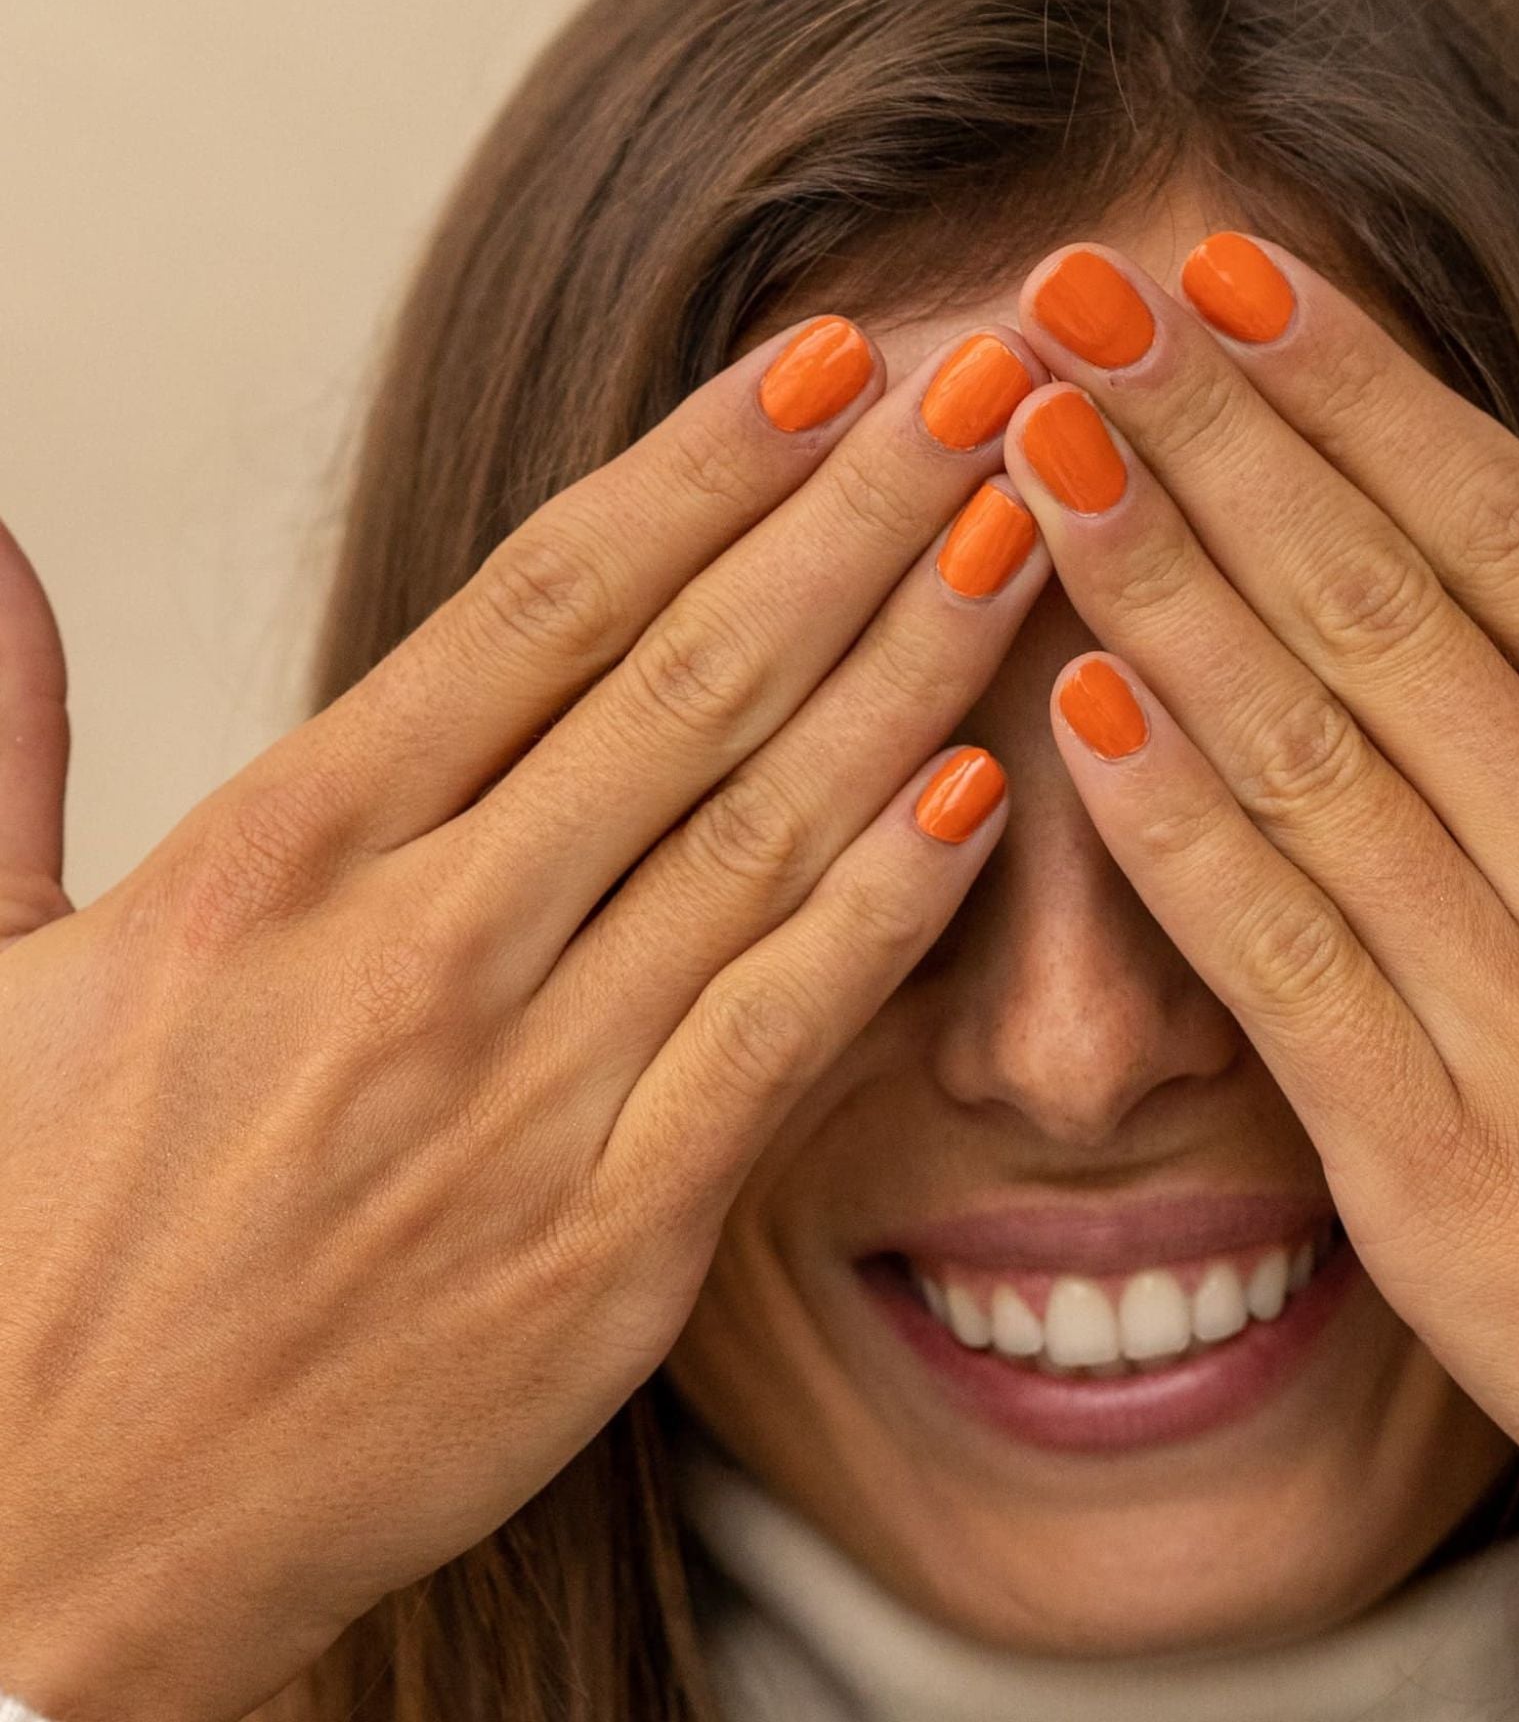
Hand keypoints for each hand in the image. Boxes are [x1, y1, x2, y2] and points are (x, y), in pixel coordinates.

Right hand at [0, 317, 1047, 1721]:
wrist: (26, 1549)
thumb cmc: (22, 1247)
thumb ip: (2, 736)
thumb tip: (0, 549)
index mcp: (282, 848)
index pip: (543, 602)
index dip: (705, 465)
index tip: (823, 359)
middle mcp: (422, 944)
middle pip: (695, 676)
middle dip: (859, 511)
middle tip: (989, 377)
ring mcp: (529, 1093)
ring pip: (766, 827)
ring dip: (913, 661)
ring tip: (1026, 523)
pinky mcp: (607, 1245)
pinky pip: (781, 1037)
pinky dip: (890, 910)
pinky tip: (985, 790)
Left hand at [1000, 232, 1518, 1718]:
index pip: (1511, 528)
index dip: (1355, 388)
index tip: (1232, 276)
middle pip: (1372, 598)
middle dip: (1209, 430)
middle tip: (1075, 292)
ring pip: (1299, 751)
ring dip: (1150, 585)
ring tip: (1034, 449)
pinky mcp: (1440, 1176)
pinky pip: (1280, 967)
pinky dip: (1169, 836)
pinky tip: (1068, 712)